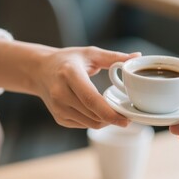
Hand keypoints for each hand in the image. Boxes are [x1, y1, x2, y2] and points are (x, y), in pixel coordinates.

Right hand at [0, 40, 139, 128]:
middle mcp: (60, 93)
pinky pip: (84, 125)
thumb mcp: (90, 53)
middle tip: (128, 115)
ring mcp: (58, 108)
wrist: (40, 70)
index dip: (110, 113)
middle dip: (113, 118)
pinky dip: (95, 120)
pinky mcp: (58, 118)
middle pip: (93, 114)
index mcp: (69, 74)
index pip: (91, 99)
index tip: (127, 118)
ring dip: (106, 121)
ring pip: (90, 123)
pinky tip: (98, 111)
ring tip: (115, 111)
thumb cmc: (68, 60)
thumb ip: (114, 57)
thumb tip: (137, 56)